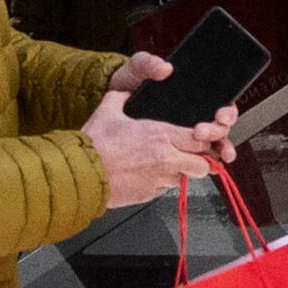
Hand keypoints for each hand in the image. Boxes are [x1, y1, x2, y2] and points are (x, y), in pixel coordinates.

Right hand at [83, 64, 236, 210]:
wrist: (82, 174)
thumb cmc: (94, 145)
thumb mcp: (108, 110)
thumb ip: (121, 97)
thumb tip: (126, 92)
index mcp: (159, 135)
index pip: (200, 139)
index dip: (205, 139)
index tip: (201, 137)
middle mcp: (165, 159)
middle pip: (202, 165)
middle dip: (200, 160)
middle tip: (192, 154)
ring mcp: (158, 180)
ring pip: (185, 179)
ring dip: (180, 172)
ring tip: (165, 163)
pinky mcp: (149, 194)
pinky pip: (165, 189)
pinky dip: (161, 182)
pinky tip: (147, 174)